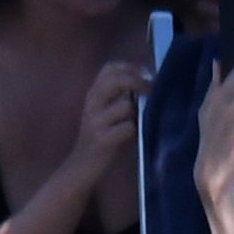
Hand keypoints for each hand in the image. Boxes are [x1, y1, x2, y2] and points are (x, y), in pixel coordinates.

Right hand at [69, 59, 150, 179]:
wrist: (82, 165)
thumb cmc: (103, 137)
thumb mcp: (106, 112)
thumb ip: (120, 97)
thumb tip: (148, 81)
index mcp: (93, 94)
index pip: (109, 68)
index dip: (130, 67)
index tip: (147, 73)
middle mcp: (92, 104)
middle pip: (116, 80)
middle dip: (138, 82)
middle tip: (152, 90)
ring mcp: (95, 121)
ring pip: (126, 106)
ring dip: (137, 113)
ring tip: (136, 124)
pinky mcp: (102, 139)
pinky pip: (128, 127)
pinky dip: (134, 131)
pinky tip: (132, 138)